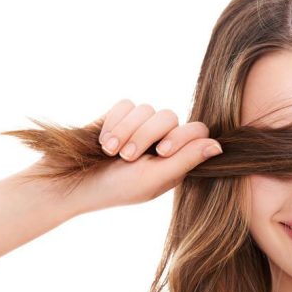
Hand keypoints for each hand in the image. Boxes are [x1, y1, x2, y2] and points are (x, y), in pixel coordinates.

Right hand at [62, 99, 222, 212]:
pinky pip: (126, 104)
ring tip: (111, 152)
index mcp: (177, 159)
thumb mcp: (155, 178)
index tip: (161, 152)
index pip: (196, 132)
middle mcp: (162, 140)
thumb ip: (187, 160)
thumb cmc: (117, 188)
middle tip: (127, 157)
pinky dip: (114, 122)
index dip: (182, 137)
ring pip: (147, 109)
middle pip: (170, 116)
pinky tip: (103, 142)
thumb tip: (220, 147)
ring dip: (126, 131)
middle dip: (146, 135)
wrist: (71, 182)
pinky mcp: (119, 117)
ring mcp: (140, 127)